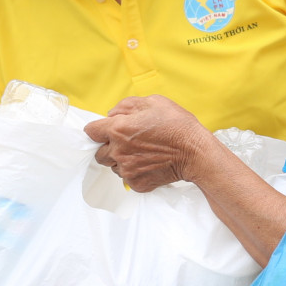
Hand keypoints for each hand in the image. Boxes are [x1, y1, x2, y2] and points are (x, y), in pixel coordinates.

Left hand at [84, 96, 213, 191]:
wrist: (195, 153)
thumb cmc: (177, 126)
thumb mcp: (153, 102)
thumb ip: (126, 106)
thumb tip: (112, 114)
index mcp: (118, 130)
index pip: (90, 131)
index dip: (98, 128)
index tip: (105, 129)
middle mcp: (119, 152)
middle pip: (98, 152)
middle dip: (108, 146)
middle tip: (126, 141)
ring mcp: (127, 170)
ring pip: (113, 166)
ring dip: (121, 160)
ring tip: (141, 152)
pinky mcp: (137, 183)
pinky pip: (127, 178)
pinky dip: (134, 171)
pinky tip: (148, 163)